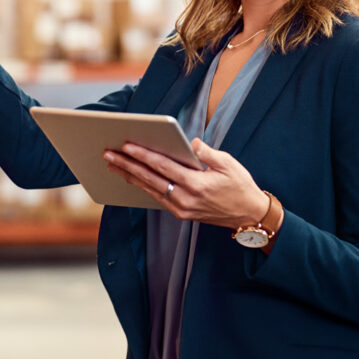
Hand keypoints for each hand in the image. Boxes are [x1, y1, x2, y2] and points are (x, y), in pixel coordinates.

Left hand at [103, 138, 270, 229]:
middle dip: (127, 166)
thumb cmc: (240, 186)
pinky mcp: (182, 214)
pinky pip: (158, 197)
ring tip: (113, 165)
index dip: (143, 156)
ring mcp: (182, 209)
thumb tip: (191, 143)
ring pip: (150, 190)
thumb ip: (207, 153)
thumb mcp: (229, 164)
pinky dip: (143, 186)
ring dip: (130, 176)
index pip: (164, 167)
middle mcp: (186, 199)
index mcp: (197, 184)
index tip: (127, 146)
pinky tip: (132, 178)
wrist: (249, 215)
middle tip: (108, 155)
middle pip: (150, 179)